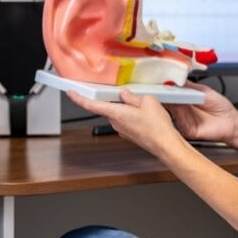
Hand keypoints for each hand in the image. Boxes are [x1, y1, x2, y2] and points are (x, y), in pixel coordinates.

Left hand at [67, 89, 184, 159]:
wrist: (165, 145)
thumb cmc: (157, 128)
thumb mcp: (148, 101)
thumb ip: (133, 96)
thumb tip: (125, 94)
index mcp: (116, 113)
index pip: (91, 105)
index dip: (78, 98)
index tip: (71, 92)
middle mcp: (116, 123)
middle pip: (108, 106)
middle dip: (116, 99)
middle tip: (126, 93)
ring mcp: (122, 130)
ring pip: (118, 113)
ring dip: (126, 107)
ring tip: (143, 106)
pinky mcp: (128, 134)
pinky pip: (125, 120)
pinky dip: (131, 115)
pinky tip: (144, 114)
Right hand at [167, 81, 237, 144]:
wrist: (233, 123)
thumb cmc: (221, 108)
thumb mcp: (203, 91)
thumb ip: (188, 86)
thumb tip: (173, 79)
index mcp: (184, 101)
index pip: (170, 94)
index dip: (164, 87)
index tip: (160, 81)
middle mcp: (182, 111)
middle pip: (168, 102)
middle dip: (164, 93)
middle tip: (160, 85)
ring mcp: (184, 121)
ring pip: (171, 110)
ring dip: (169, 101)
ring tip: (168, 91)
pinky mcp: (187, 130)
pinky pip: (179, 120)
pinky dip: (177, 111)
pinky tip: (178, 103)